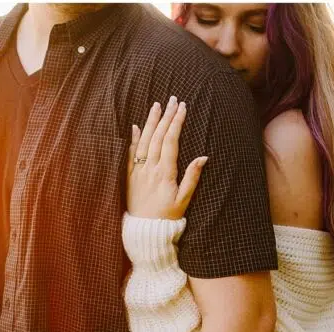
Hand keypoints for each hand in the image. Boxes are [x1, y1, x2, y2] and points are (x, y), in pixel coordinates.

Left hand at [127, 96, 207, 219]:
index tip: (182, 107)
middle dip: (165, 116)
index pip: (170, 141)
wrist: (143, 231)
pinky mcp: (129, 176)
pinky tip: (136, 126)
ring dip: (150, 122)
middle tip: (172, 99)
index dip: (176, 123)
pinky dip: (133, 139)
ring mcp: (138, 171)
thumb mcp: (184, 199)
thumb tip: (203, 157)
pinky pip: (130, 154)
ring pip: (143, 141)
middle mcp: (149, 169)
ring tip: (156, 105)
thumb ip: (192, 177)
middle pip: (157, 137)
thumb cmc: (167, 217)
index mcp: (164, 173)